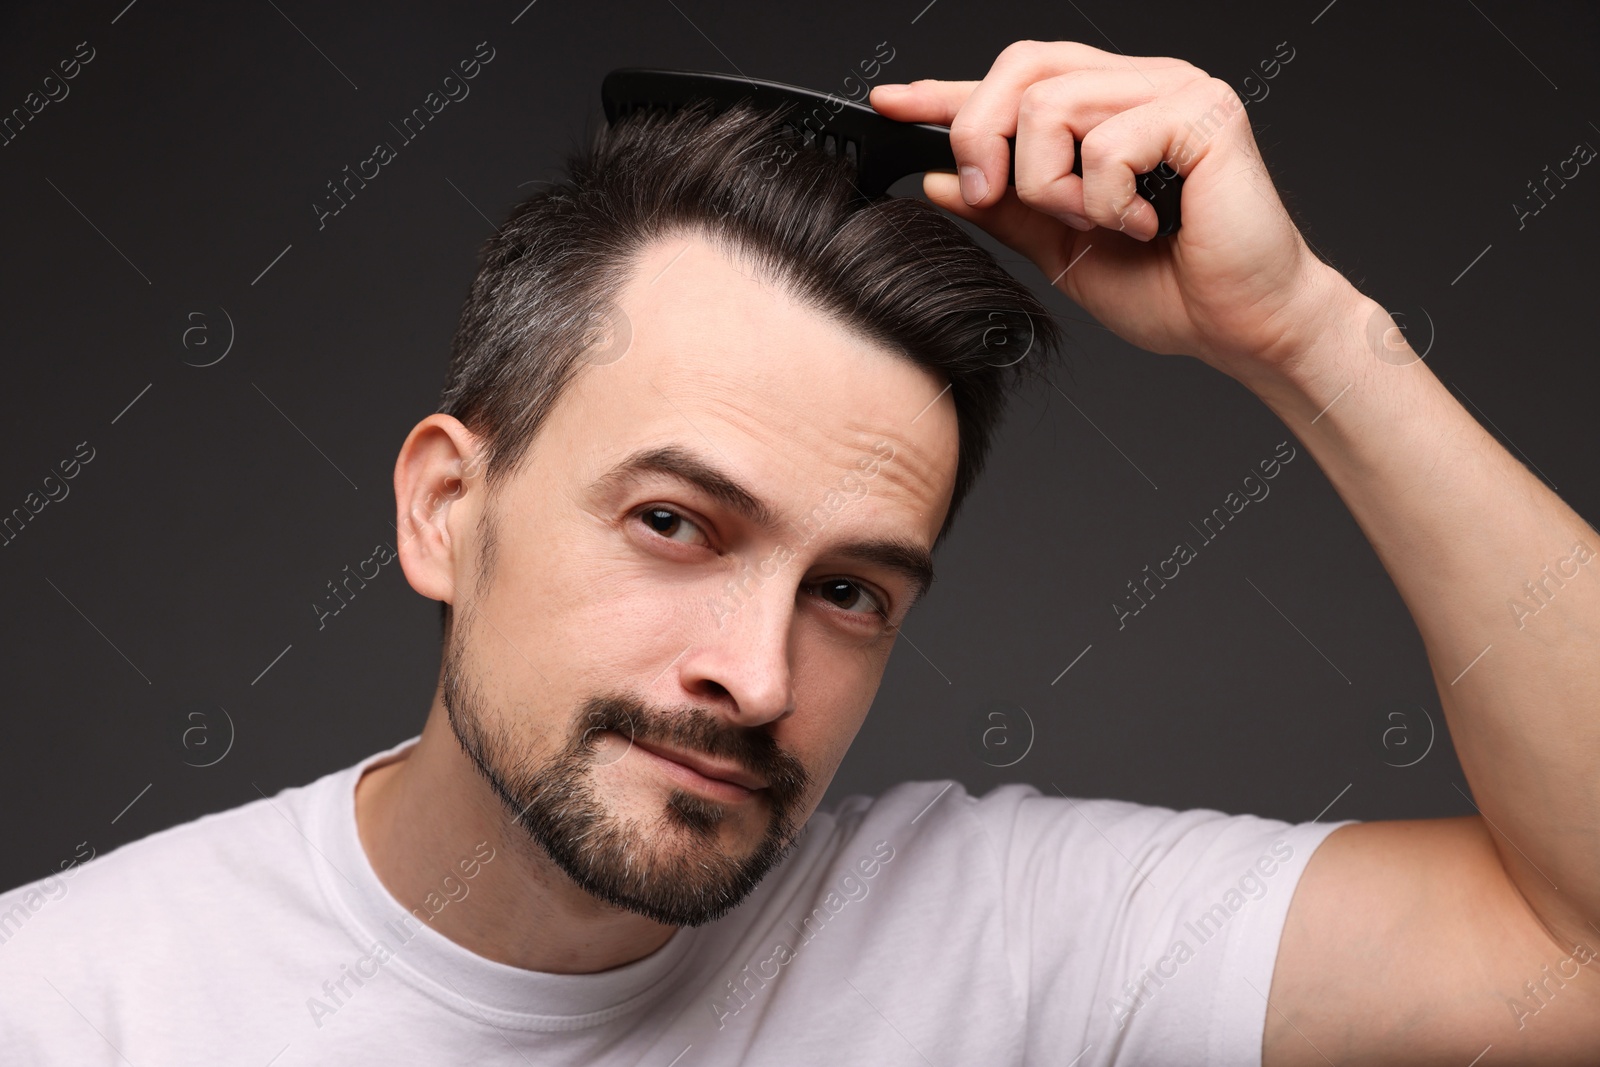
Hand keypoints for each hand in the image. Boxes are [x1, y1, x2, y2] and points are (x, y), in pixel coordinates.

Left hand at [869, 41, 1356, 380]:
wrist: (1242, 326)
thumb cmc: (1171, 287)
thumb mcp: (1061, 249)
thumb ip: (1006, 211)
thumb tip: (940, 181)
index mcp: (1105, 109)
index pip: (1012, 80)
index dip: (945, 92)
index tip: (889, 105)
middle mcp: (1138, 84)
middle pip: (1021, 69)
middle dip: (984, 138)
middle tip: (992, 198)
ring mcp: (1174, 89)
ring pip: (1051, 108)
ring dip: (1054, 187)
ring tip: (1100, 225)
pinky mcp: (1203, 112)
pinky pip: (1105, 143)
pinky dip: (1105, 201)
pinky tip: (1144, 224)